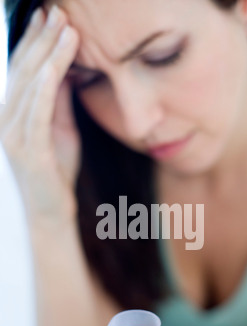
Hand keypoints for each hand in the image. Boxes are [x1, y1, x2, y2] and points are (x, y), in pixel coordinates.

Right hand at [0, 6, 79, 224]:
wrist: (52, 209)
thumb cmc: (57, 170)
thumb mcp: (61, 128)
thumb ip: (59, 100)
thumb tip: (65, 67)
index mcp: (13, 113)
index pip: (23, 70)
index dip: (34, 40)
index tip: (48, 14)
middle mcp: (6, 119)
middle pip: (24, 71)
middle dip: (42, 38)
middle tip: (58, 10)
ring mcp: (13, 134)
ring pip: (31, 86)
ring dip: (48, 54)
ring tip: (65, 27)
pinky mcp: (28, 149)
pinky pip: (38, 111)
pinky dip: (47, 85)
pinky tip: (56, 64)